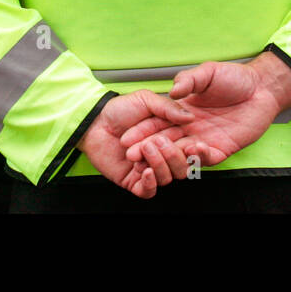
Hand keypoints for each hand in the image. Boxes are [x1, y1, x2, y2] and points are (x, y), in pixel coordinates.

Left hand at [77, 90, 194, 198]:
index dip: (195, 150)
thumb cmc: (119, 109)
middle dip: (173, 155)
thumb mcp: (146, 100)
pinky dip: (150, 183)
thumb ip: (168, 108)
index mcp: (170, 137)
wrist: (95, 120)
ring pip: (167, 178)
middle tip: (158, 141)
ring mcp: (148, 168)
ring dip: (158, 164)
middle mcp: (161, 155)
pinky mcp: (134, 181)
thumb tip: (190, 117)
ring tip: (144, 148)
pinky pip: (149, 191)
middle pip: (182, 167)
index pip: (190, 149)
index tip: (196, 144)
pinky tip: (146, 171)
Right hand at [121, 55, 290, 168]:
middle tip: (133, 155)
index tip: (126, 138)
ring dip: (171, 156)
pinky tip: (193, 150)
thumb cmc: (234, 77)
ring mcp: (205, 139)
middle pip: (164, 142)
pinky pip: (206, 159)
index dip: (141, 131)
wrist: (261, 87)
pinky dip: (198, 158)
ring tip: (162, 154)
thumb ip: (189, 80)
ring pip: (182, 154)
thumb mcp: (207, 72)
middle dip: (148, 149)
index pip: (156, 123)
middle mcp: (190, 128)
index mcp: (182, 111)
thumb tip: (172, 91)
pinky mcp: (222, 149)